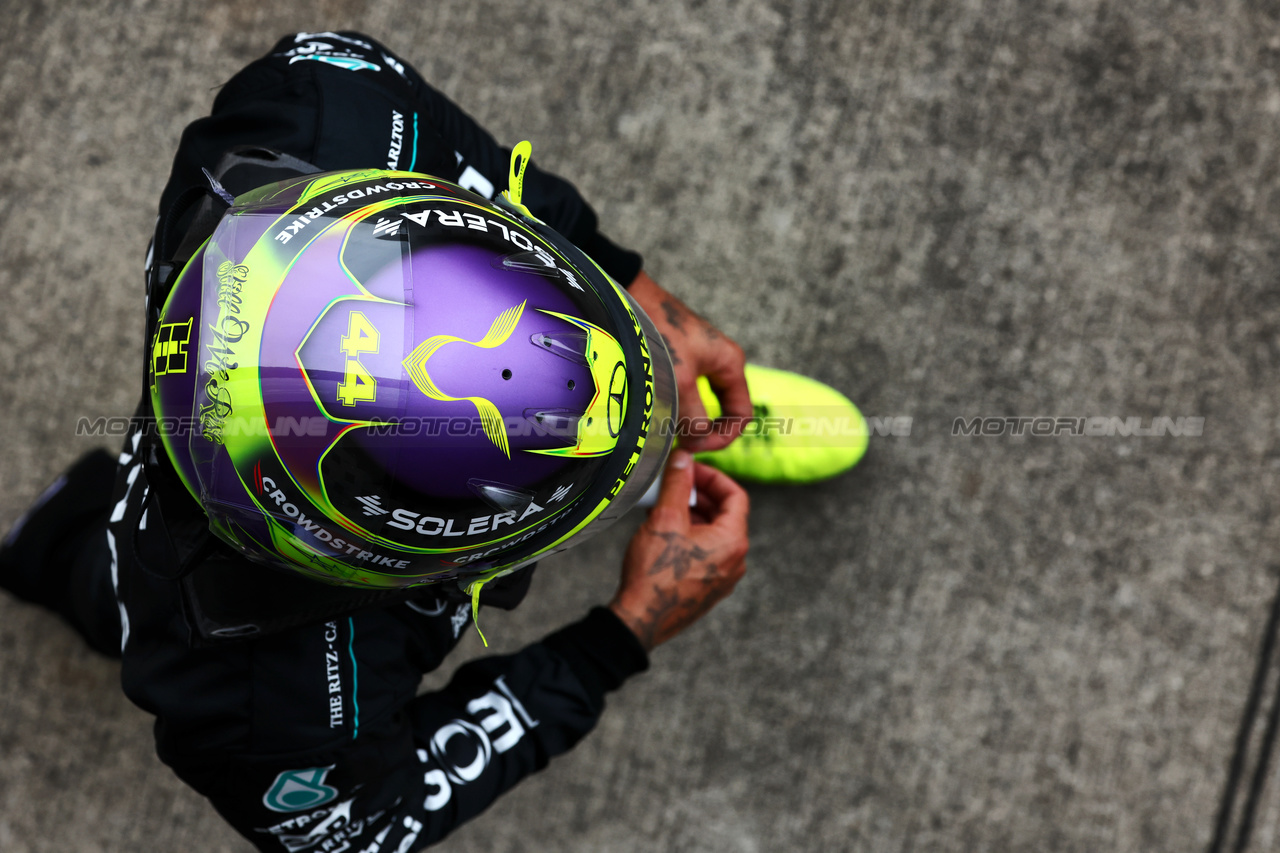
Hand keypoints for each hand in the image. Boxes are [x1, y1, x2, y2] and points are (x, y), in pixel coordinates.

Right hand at [609, 450, 749, 651]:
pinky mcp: (708, 589)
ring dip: (693, 516)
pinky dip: (690, 537)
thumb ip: (677, 484)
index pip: (736, 495)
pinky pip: (706, 554)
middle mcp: (735, 560)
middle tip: (674, 487)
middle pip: (726, 515)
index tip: (690, 470)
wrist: (642, 620)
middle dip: (699, 496)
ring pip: (714, 535)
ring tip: (663, 510)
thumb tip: (683, 459)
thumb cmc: (655, 574)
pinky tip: (664, 535)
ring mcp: (723, 577)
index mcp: (733, 541)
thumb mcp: (665, 519)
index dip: (713, 477)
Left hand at [628, 271, 749, 451]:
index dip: (723, 437)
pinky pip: (688, 392)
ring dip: (690, 420)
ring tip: (668, 432)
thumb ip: (692, 414)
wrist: (630, 296)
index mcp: (730, 363)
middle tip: (681, 444)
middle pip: (725, 411)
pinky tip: (660, 413)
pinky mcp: (682, 359)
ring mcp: (701, 360)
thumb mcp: (679, 379)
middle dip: (707, 431)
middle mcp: (720, 362)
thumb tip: (696, 440)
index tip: (695, 446)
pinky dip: (679, 406)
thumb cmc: (658, 331)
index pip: (742, 414)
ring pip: (704, 403)